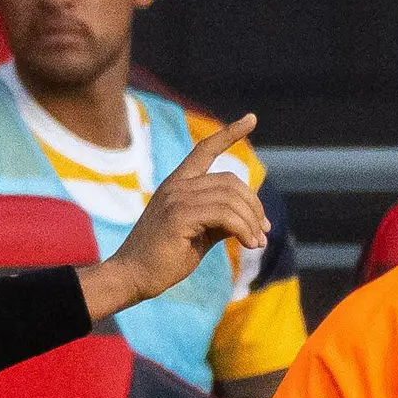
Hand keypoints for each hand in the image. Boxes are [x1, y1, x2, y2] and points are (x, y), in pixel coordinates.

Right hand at [100, 114, 267, 305]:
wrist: (132, 278)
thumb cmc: (164, 258)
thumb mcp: (199, 234)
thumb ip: (221, 220)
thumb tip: (256, 222)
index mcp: (177, 183)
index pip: (205, 149)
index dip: (230, 133)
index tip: (252, 118)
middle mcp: (177, 185)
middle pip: (231, 181)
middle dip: (254, 206)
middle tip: (265, 233)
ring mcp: (176, 198)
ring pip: (231, 199)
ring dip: (252, 222)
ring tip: (258, 243)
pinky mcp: (179, 216)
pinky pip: (225, 216)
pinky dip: (244, 230)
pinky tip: (250, 244)